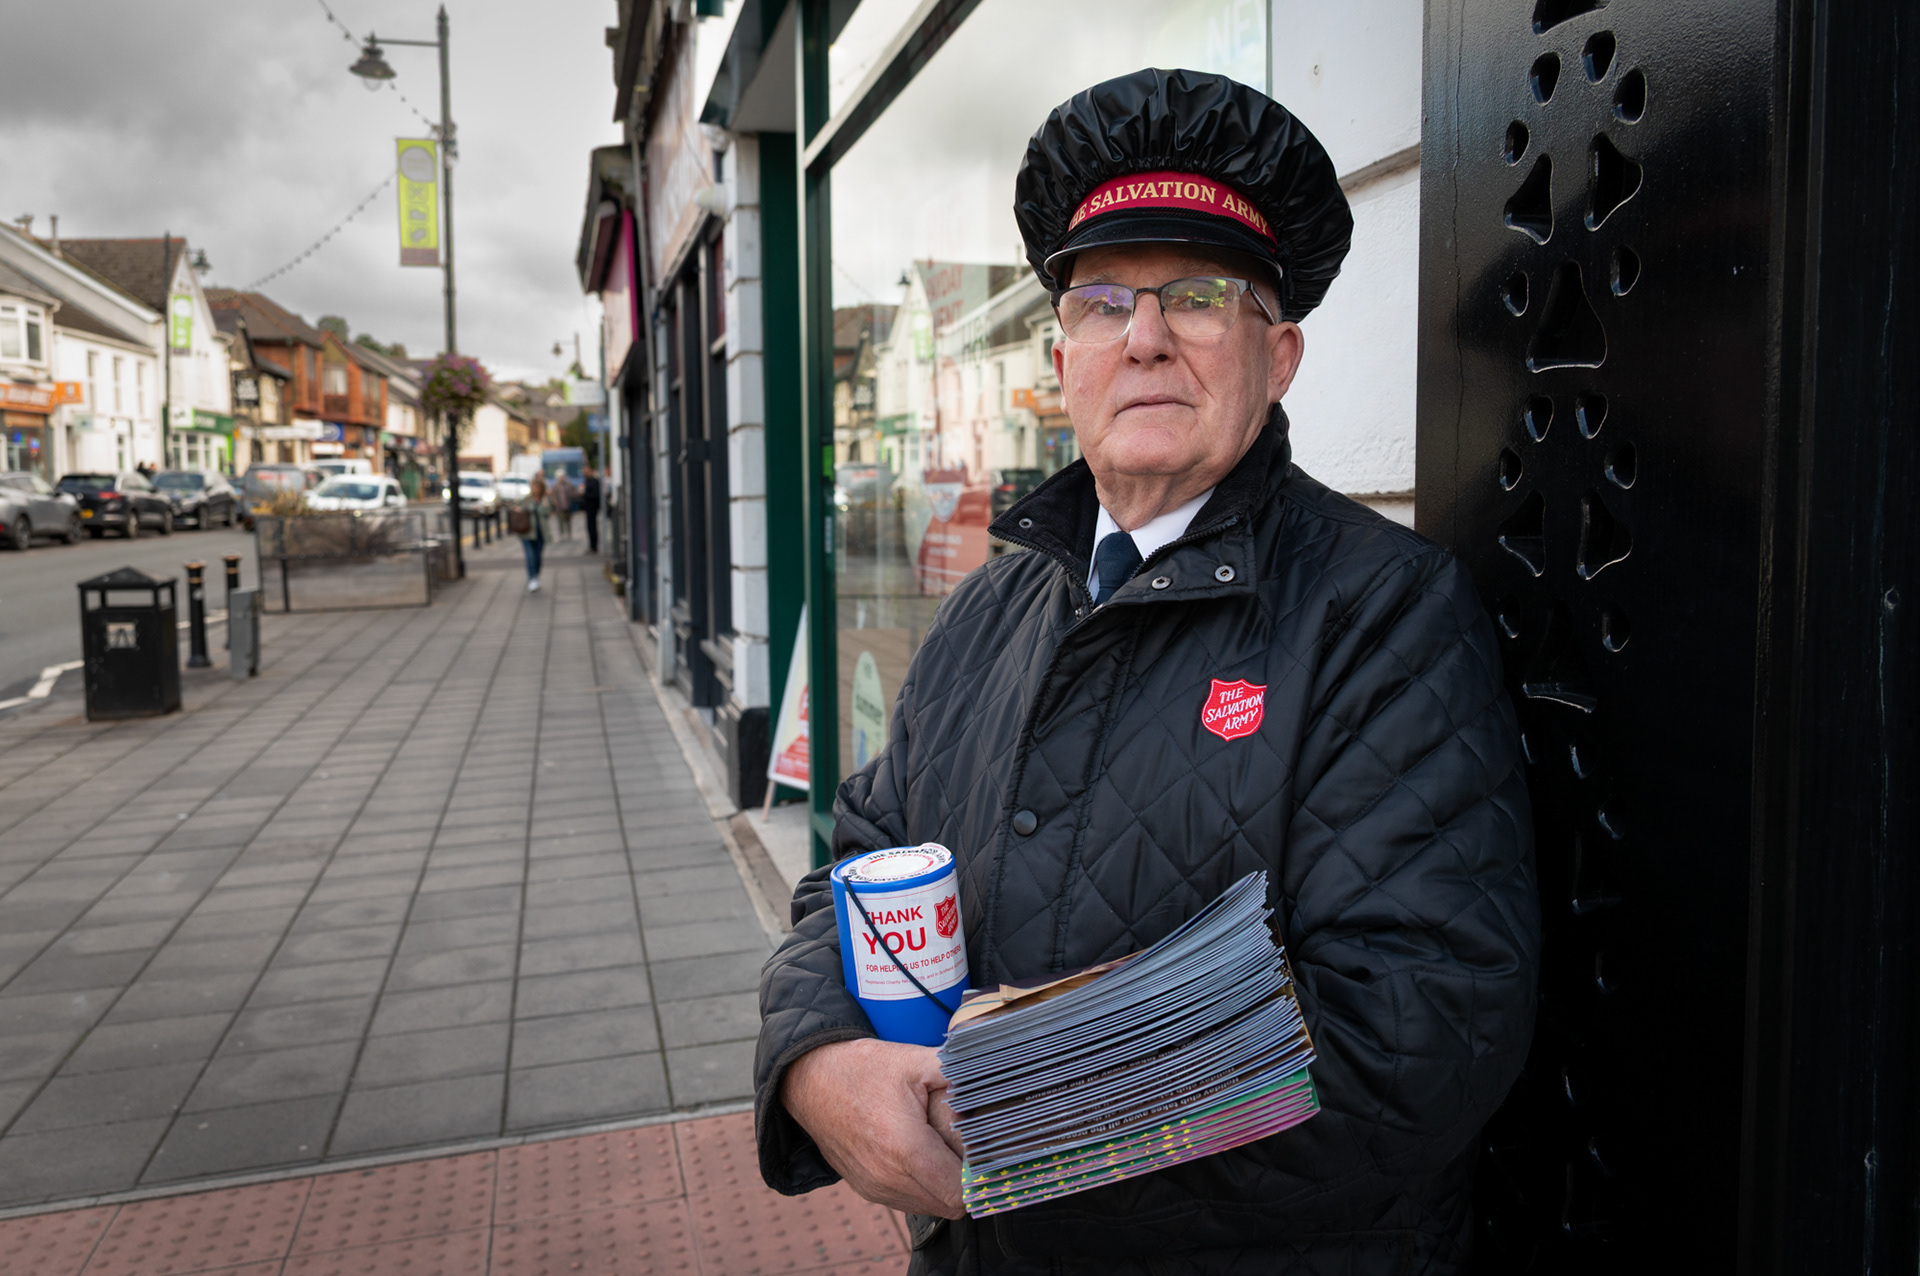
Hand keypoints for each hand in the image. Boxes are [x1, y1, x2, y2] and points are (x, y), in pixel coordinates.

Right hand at [780, 1038, 965, 1218]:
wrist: (810, 1080)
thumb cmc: (862, 1069)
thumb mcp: (916, 1060)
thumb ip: (960, 1075)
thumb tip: (995, 1085)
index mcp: (905, 1148)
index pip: (961, 1191)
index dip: (979, 1174)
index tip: (982, 1151)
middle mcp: (888, 1178)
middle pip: (951, 1204)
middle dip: (964, 1179)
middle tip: (962, 1144)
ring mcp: (875, 1188)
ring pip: (932, 1206)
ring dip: (943, 1184)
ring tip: (937, 1145)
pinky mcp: (867, 1190)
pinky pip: (910, 1201)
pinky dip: (923, 1185)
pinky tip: (918, 1152)